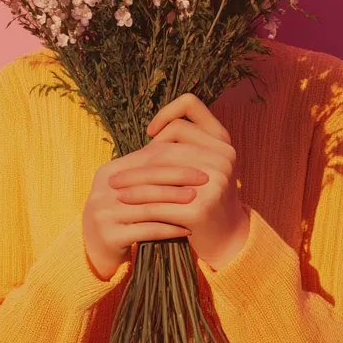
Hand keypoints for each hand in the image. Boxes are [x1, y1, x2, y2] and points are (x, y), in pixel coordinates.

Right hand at [82, 141, 208, 280]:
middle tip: (203, 178)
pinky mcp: (109, 237)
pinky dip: (169, 229)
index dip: (173, 158)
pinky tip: (186, 228)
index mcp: (108, 172)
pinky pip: (146, 231)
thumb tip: (181, 147)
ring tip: (196, 200)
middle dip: (178, 178)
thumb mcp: (127, 188)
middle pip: (147, 180)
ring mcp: (103, 214)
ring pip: (147, 206)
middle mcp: (102, 191)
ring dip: (175, 202)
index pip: (144, 159)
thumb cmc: (120, 213)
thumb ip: (146, 171)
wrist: (94, 250)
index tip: (199, 160)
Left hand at [109, 93, 249, 270]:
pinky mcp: (200, 208)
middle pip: (167, 148)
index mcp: (222, 140)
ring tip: (114, 185)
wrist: (228, 237)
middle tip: (116, 172)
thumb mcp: (206, 164)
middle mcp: (222, 157)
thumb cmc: (208, 196)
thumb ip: (188, 145)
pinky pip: (159, 201)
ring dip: (132, 179)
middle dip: (137, 160)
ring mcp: (214, 182)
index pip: (191, 106)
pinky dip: (138, 199)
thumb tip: (151, 131)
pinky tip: (124, 200)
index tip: (150, 132)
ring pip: (159, 173)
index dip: (168, 113)